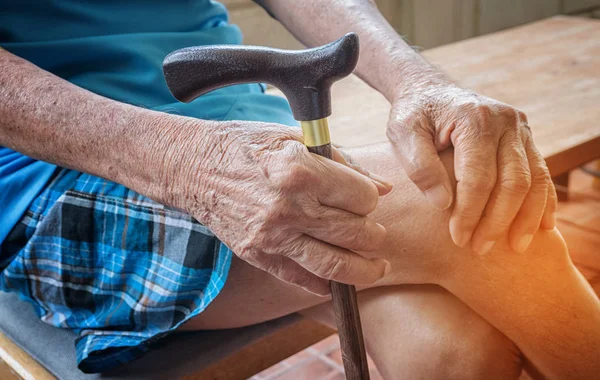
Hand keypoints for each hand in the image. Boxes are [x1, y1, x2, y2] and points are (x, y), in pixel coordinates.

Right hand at [162, 120, 391, 295]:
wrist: (193, 167)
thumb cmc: (246, 146)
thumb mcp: (295, 139)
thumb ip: (343, 164)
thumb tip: (382, 188)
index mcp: (300, 171)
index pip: (361, 197)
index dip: (370, 198)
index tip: (366, 198)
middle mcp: (288, 208)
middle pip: (355, 233)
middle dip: (374, 235)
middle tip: (376, 234)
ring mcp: (272, 236)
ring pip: (335, 265)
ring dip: (364, 270)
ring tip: (376, 267)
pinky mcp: (258, 255)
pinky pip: (301, 278)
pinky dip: (325, 284)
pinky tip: (338, 280)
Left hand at [387, 84, 556, 254]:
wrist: (430, 89)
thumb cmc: (414, 114)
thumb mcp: (403, 133)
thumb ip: (420, 166)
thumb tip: (442, 204)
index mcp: (474, 119)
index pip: (478, 177)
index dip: (469, 212)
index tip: (457, 238)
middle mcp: (505, 122)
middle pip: (513, 181)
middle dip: (498, 221)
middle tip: (480, 248)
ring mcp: (520, 129)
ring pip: (534, 180)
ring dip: (526, 217)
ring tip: (515, 247)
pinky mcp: (525, 138)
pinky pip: (541, 173)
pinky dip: (543, 202)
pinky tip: (541, 227)